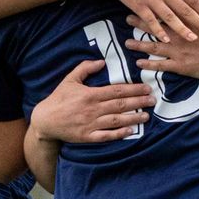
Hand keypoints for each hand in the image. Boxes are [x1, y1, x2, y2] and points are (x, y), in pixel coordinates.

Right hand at [31, 60, 152, 144]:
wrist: (45, 120)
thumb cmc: (58, 98)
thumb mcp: (70, 79)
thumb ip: (85, 68)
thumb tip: (101, 61)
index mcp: (90, 94)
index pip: (116, 91)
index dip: (133, 89)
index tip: (146, 88)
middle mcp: (93, 109)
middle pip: (120, 105)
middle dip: (139, 102)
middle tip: (153, 100)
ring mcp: (91, 124)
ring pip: (117, 120)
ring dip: (133, 118)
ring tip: (147, 115)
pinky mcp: (88, 136)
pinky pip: (106, 135)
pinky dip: (119, 134)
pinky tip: (131, 131)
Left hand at [126, 8, 198, 81]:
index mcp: (186, 23)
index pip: (165, 12)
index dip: (152, 7)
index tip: (141, 2)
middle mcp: (179, 36)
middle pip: (156, 27)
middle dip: (140, 23)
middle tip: (127, 19)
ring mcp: (178, 52)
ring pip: (154, 46)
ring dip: (139, 45)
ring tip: (126, 43)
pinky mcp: (180, 66)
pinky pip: (161, 65)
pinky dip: (149, 64)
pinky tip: (138, 63)